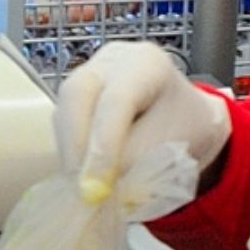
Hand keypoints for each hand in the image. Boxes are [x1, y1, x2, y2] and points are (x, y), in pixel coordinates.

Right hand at [53, 41, 230, 203]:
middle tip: (81, 189)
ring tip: (84, 187)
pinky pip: (63, 122)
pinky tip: (82, 174)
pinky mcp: (76, 96)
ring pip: (65, 109)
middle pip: (78, 94)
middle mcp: (112, 60)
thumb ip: (135, 160)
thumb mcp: (172, 146)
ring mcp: (89, 73)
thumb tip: (95, 185)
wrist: (185, 119)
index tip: (96, 188)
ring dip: (71, 153)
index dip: (104, 145)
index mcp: (146, 63)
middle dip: (76, 146)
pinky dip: (71, 151)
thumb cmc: (183, 129)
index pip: (117, 100)